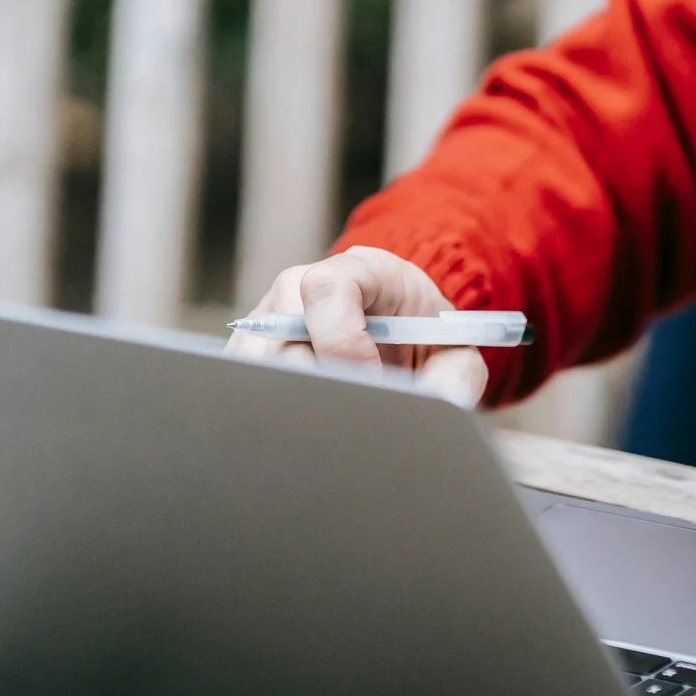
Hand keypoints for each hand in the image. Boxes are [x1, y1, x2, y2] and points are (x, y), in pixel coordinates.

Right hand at [225, 245, 488, 406]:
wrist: (402, 338)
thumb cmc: (427, 343)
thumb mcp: (456, 355)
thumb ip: (453, 379)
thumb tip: (428, 411)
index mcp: (359, 269)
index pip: (326, 288)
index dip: (344, 342)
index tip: (372, 384)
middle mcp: (301, 285)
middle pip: (282, 338)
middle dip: (318, 387)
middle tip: (351, 420)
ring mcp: (267, 316)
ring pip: (255, 368)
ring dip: (292, 404)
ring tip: (333, 425)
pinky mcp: (246, 351)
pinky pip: (240, 385)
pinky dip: (270, 412)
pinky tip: (305, 427)